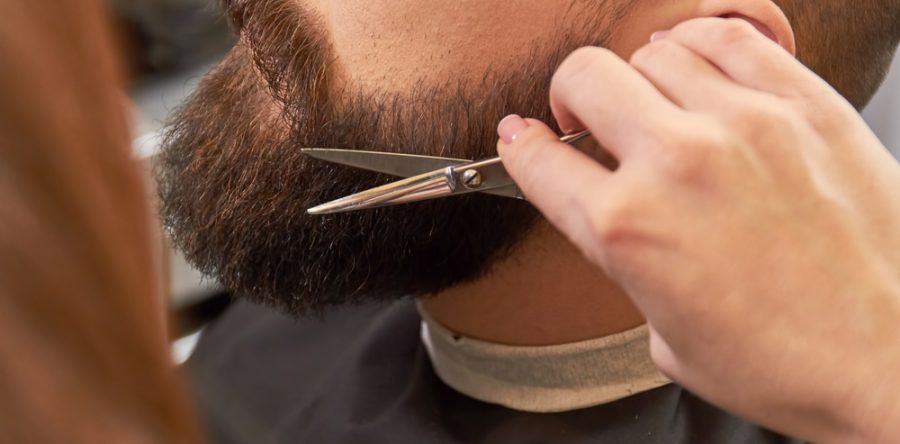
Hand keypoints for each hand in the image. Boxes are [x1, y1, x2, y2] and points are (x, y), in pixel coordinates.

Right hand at [498, 17, 899, 442]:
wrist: (891, 364)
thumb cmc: (784, 364)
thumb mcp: (664, 335)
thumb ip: (631, 267)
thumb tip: (625, 225)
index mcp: (626, 229)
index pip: (538, 160)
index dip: (519, 146)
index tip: (522, 138)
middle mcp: (674, 164)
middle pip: (583, 78)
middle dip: (570, 97)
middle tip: (587, 119)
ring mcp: (742, 126)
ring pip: (654, 52)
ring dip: (639, 77)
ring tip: (655, 101)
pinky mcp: (804, 107)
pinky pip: (730, 36)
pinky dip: (700, 43)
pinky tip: (701, 70)